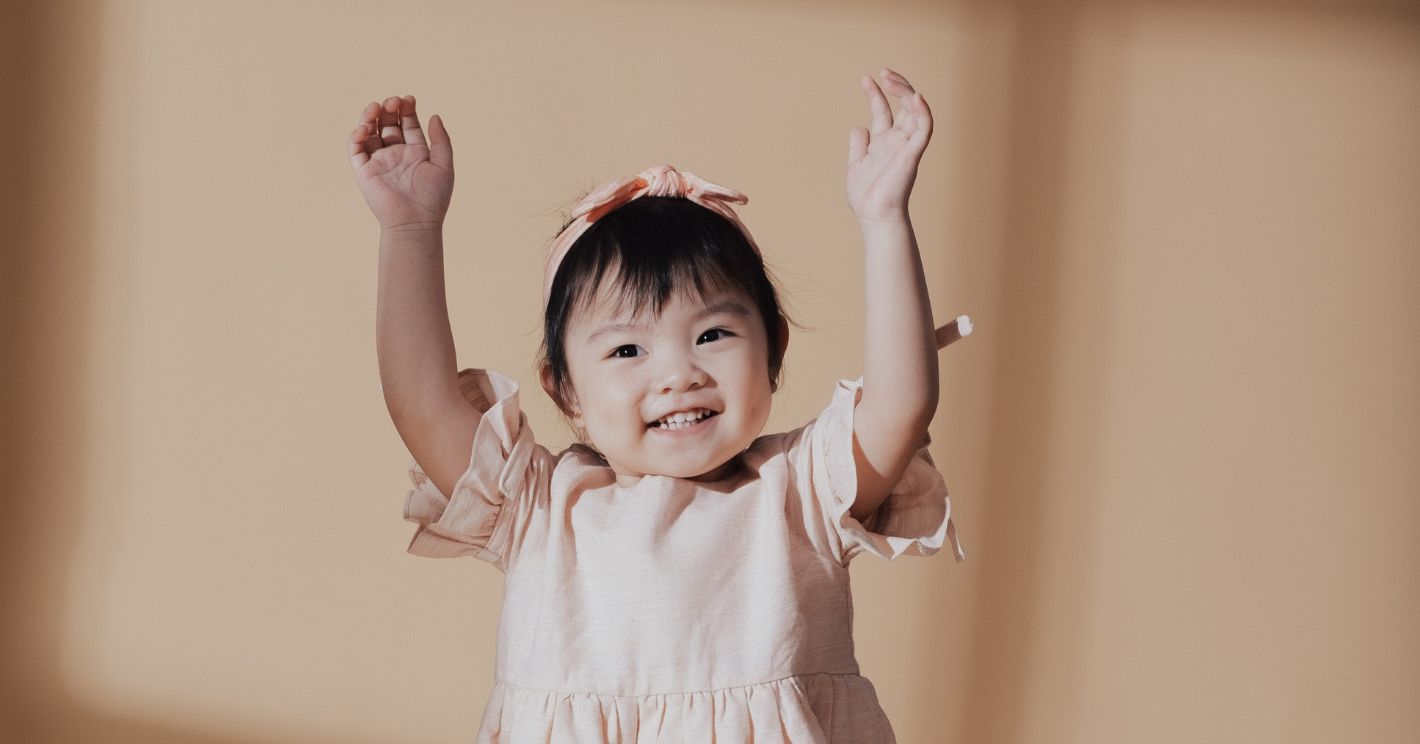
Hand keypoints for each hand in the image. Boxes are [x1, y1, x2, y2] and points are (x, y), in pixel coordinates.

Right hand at [348, 95, 453, 231]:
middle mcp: (396, 155)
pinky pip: (356, 149)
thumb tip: (434, 115)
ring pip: (370, 132)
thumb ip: (441, 140)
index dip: (407, 109)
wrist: (416, 223)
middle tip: (393, 102)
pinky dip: (357, 135)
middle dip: (389, 109)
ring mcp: (379, 161)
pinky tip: (366, 128)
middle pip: (388, 124)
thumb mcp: (444, 166)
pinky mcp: (364, 170)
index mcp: (415, 152)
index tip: (409, 99)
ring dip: (371, 116)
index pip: (408, 124)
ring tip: (377, 107)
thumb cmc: (434, 198)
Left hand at [846, 67, 933, 223]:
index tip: (866, 78)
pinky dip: (923, 111)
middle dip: (896, 86)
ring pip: (916, 110)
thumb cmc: (866, 197)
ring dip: (905, 92)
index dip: (875, 93)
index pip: (883, 110)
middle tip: (883, 73)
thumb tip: (859, 128)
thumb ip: (859, 145)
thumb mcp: (856, 164)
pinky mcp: (913, 153)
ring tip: (889, 79)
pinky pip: (924, 128)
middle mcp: (898, 140)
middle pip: (904, 105)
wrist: (874, 216)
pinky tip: (915, 96)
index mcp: (884, 142)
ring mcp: (906, 145)